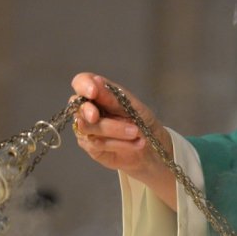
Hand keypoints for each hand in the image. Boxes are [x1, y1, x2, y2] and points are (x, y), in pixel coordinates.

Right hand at [70, 73, 176, 209]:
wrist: (155, 154)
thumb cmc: (145, 125)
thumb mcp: (134, 108)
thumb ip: (113, 96)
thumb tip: (95, 82)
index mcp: (98, 95)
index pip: (81, 83)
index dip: (84, 85)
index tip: (94, 90)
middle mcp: (89, 111)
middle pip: (82, 109)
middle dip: (99, 115)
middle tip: (111, 117)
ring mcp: (88, 131)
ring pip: (89, 129)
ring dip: (115, 132)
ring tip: (138, 135)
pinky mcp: (92, 149)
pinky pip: (96, 146)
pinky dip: (117, 146)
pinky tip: (133, 146)